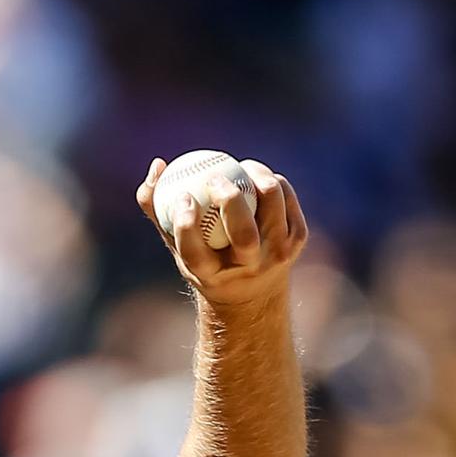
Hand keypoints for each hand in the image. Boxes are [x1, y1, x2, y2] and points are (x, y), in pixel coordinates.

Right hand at [142, 153, 307, 309]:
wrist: (251, 291)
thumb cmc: (204, 257)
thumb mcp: (176, 242)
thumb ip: (158, 206)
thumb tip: (159, 165)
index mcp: (212, 276)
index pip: (195, 254)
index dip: (186, 224)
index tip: (182, 196)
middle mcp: (247, 270)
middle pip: (244, 236)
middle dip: (229, 199)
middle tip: (214, 178)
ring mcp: (277, 255)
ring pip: (271, 204)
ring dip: (257, 176)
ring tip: (241, 167)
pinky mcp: (298, 239)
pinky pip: (286, 197)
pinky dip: (270, 180)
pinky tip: (255, 175)